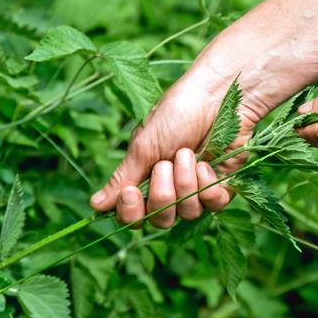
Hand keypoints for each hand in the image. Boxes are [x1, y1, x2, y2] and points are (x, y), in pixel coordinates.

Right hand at [89, 76, 263, 227]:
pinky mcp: (222, 186)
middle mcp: (170, 189)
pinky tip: (206, 163)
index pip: (133, 217)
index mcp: (145, 179)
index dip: (130, 212)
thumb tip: (95, 206)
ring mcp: (197, 190)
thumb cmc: (176, 113)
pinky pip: (213, 205)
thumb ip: (123, 178)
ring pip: (187, 213)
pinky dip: (208, 185)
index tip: (131, 191)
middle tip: (165, 163)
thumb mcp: (144, 146)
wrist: (215, 97)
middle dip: (162, 194)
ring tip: (187, 153)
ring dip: (185, 182)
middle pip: (160, 220)